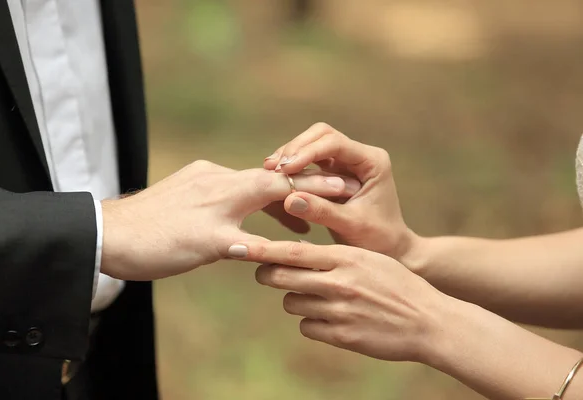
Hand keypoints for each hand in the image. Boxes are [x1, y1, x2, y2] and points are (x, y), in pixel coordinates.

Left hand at [100, 160, 359, 279]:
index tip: (343, 189)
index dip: (313, 186)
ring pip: (251, 186)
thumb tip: (275, 247)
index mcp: (228, 189)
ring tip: (299, 220)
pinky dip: (251, 204)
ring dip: (276, 201)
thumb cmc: (158, 243)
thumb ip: (245, 243)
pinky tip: (253, 217)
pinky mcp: (191, 186)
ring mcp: (203, 179)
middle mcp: (218, 176)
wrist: (109, 235)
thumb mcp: (207, 247)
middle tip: (334, 196)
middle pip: (271, 180)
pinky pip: (233, 191)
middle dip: (302, 189)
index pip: (281, 182)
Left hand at [227, 240, 446, 362]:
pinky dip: (311, 322)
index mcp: (346, 257)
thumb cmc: (398, 284)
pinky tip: (329, 318)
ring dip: (295, 299)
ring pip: (292, 302)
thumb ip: (334, 256)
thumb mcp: (369, 259)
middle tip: (266, 273)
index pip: (293, 251)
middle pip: (282, 277)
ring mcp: (340, 311)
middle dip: (269, 274)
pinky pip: (307, 326)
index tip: (241, 247)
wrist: (429, 321)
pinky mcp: (342, 336)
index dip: (263, 250)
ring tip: (316, 297)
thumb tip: (297, 254)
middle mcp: (339, 282)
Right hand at [263, 123, 417, 260]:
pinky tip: (277, 176)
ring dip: (292, 154)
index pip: (335, 143)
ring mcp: (347, 162)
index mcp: (372, 162)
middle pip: (322, 135)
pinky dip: (294, 165)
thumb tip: (289, 199)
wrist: (390, 249)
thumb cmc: (377, 239)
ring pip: (314, 143)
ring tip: (270, 170)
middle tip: (273, 167)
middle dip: (296, 148)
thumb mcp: (350, 226)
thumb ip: (322, 211)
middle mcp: (360, 156)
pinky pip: (311, 159)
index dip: (307, 152)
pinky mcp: (335, 171)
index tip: (285, 170)